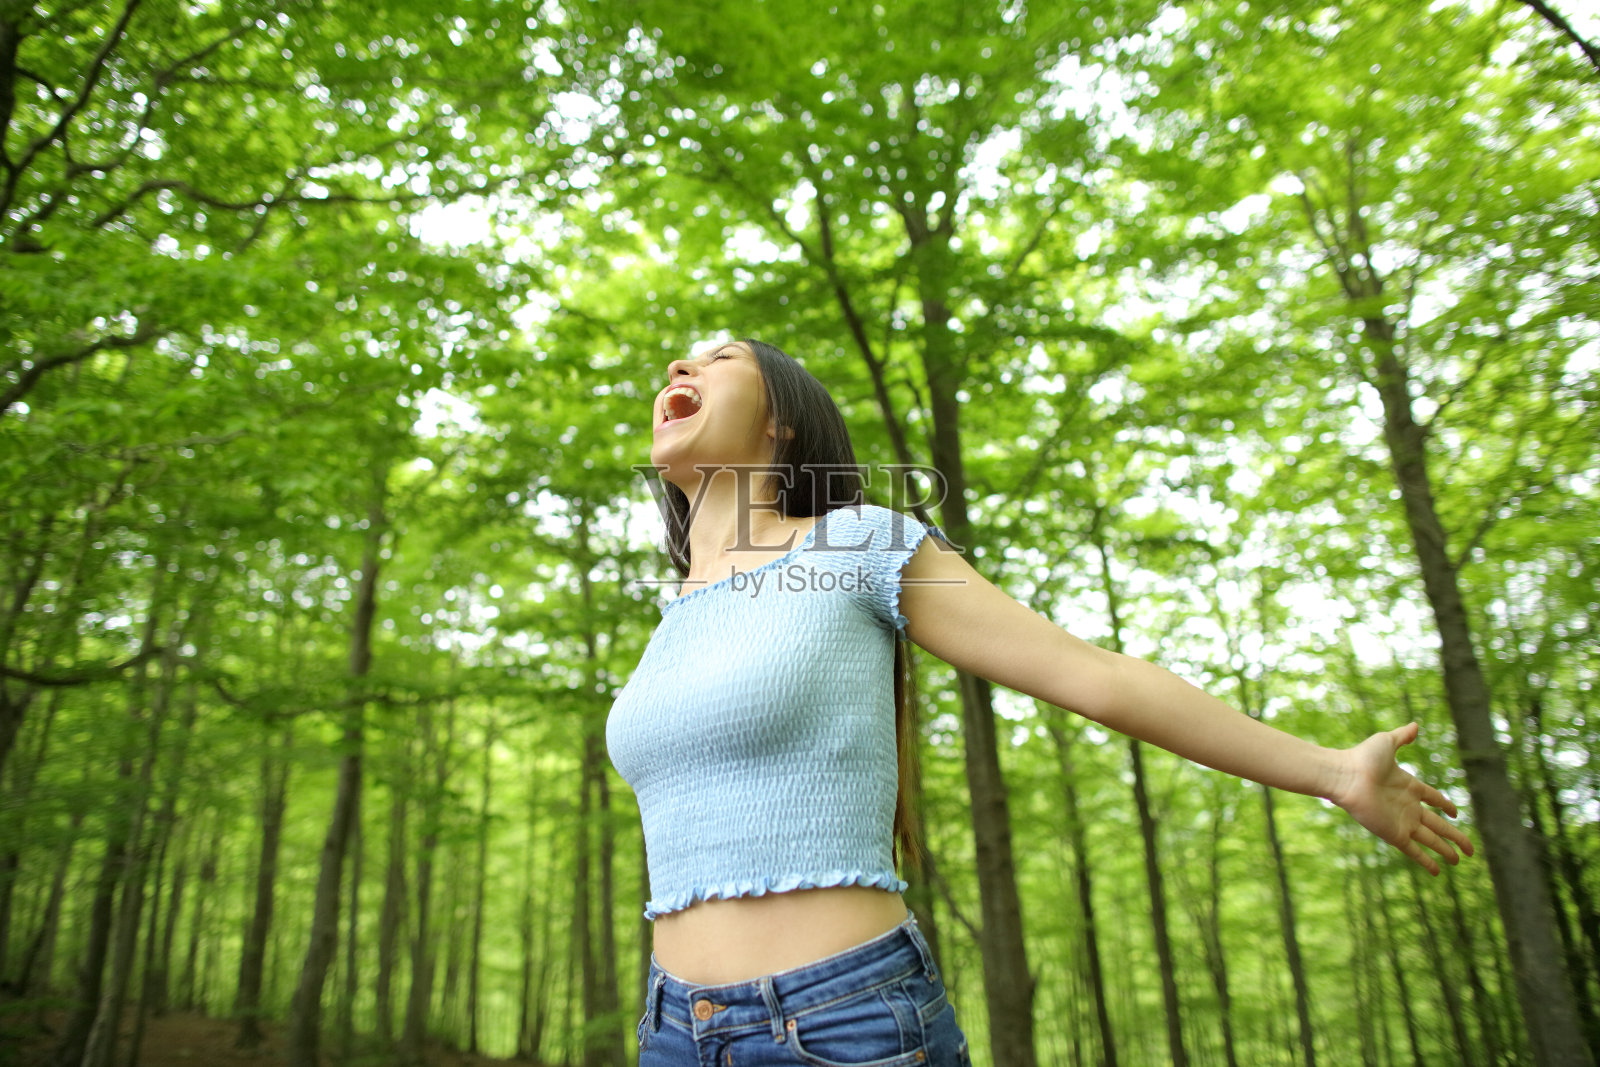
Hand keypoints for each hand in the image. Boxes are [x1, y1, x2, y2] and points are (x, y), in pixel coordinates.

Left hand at [1330, 722, 1473, 873]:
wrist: (1345, 776)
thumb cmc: (1362, 758)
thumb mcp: (1386, 742)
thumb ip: (1402, 736)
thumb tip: (1415, 725)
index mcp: (1408, 785)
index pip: (1432, 798)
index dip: (1445, 805)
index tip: (1456, 812)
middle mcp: (1407, 806)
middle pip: (1437, 824)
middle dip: (1454, 836)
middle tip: (1470, 849)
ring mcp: (1401, 821)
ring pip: (1430, 839)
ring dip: (1445, 850)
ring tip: (1460, 860)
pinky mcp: (1394, 833)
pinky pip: (1414, 850)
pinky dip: (1426, 861)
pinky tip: (1438, 872)